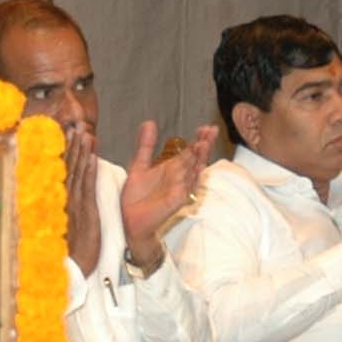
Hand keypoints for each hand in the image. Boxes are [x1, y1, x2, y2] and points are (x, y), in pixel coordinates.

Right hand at [63, 123, 102, 274]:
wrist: (70, 269)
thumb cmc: (67, 249)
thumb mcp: (63, 225)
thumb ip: (61, 207)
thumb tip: (59, 193)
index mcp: (59, 200)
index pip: (62, 170)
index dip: (65, 151)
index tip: (67, 133)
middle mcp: (63, 199)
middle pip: (67, 167)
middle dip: (72, 145)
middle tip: (75, 124)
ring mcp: (73, 205)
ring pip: (76, 173)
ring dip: (81, 152)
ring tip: (85, 133)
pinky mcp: (85, 213)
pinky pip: (86, 188)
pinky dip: (88, 171)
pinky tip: (92, 157)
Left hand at [117, 120, 214, 273]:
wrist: (129, 219)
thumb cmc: (136, 197)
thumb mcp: (139, 165)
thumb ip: (146, 145)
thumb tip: (150, 122)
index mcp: (172, 168)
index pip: (189, 151)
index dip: (199, 139)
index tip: (206, 127)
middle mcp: (179, 177)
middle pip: (196, 158)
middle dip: (204, 144)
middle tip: (212, 129)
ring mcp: (180, 188)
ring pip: (194, 170)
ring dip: (200, 158)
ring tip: (205, 143)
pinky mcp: (176, 200)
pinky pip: (187, 187)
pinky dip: (193, 178)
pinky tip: (198, 167)